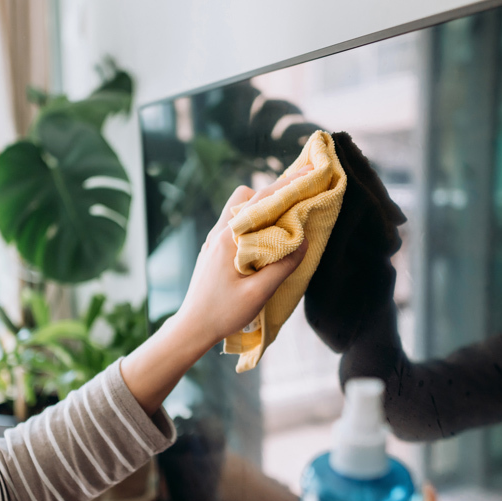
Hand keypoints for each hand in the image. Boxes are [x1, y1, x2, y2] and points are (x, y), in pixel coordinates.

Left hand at [121, 168, 309, 414]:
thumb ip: (282, 265)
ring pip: (240, 208)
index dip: (287, 186)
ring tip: (287, 217)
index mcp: (228, 239)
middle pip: (247, 196)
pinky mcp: (215, 249)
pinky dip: (255, 222)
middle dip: (274, 192)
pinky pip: (237, 223)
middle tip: (300, 195)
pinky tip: (268, 237)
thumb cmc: (223, 313)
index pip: (260, 201)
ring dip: (263, 208)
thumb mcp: (258, 293)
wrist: (193, 327)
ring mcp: (214, 239)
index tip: (308, 173)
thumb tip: (303, 241)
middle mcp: (219, 232)